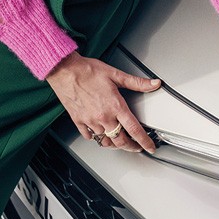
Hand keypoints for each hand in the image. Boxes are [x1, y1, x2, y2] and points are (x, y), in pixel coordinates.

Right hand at [46, 52, 160, 151]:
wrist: (64, 71)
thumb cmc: (87, 71)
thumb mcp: (116, 74)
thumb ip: (137, 82)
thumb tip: (153, 84)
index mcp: (115, 106)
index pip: (134, 130)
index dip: (144, 142)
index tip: (149, 147)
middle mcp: (103, 117)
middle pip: (121, 141)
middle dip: (131, 147)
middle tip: (136, 147)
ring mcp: (90, 121)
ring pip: (105, 141)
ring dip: (114, 143)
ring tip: (119, 141)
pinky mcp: (78, 121)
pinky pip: (88, 136)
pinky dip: (95, 137)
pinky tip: (98, 133)